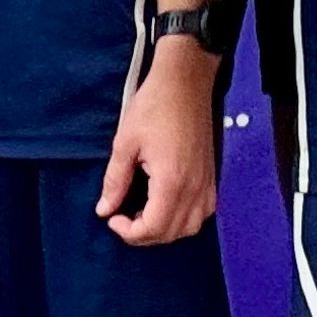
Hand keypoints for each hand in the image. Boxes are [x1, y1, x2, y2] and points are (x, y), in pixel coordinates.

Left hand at [98, 37, 220, 246]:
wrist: (185, 81)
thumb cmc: (155, 106)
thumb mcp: (125, 142)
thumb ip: (115, 181)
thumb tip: (104, 209)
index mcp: (171, 180)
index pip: (154, 228)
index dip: (129, 232)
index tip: (113, 218)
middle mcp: (194, 187)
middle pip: (172, 233)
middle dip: (144, 234)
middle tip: (123, 218)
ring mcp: (207, 182)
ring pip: (191, 226)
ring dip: (166, 229)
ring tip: (144, 214)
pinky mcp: (211, 175)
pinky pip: (203, 212)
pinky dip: (184, 218)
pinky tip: (166, 204)